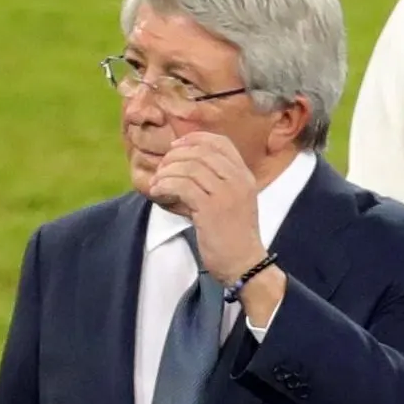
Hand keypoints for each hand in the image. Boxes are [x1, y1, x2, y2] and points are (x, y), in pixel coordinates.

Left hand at [141, 124, 271, 286]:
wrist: (245, 264)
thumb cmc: (233, 237)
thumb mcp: (232, 202)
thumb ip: (215, 183)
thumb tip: (181, 167)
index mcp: (244, 176)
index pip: (220, 143)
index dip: (194, 139)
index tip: (176, 148)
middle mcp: (238, 180)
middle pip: (200, 152)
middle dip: (175, 157)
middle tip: (162, 169)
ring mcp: (227, 193)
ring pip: (189, 167)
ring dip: (166, 172)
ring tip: (157, 184)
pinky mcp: (212, 208)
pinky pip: (182, 185)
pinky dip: (165, 186)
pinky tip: (158, 192)